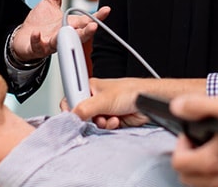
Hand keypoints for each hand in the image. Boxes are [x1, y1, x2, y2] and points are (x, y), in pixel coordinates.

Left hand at [9, 0, 109, 61]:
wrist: (24, 39)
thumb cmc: (40, 24)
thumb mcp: (50, 3)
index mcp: (69, 25)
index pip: (86, 21)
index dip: (97, 17)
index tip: (106, 10)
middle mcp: (62, 35)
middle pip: (78, 35)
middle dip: (87, 32)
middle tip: (94, 26)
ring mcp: (50, 43)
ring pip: (61, 43)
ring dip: (66, 38)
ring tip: (70, 30)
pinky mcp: (36, 47)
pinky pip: (38, 46)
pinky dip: (37, 40)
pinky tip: (37, 33)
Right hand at [70, 77, 207, 128]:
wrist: (146, 101)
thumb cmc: (130, 91)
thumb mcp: (103, 100)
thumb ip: (85, 109)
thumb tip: (72, 116)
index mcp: (89, 88)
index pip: (71, 98)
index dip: (71, 108)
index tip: (73, 115)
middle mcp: (94, 99)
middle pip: (81, 114)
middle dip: (88, 119)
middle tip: (93, 117)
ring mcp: (103, 110)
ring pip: (92, 123)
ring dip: (101, 124)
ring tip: (109, 118)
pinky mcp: (110, 119)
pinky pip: (103, 128)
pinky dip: (109, 127)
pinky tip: (116, 121)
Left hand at [168, 95, 217, 186]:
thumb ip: (199, 106)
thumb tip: (178, 106)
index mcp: (212, 162)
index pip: (178, 161)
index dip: (182, 144)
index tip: (193, 134)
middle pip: (187, 177)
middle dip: (189, 158)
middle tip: (202, 143)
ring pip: (202, 185)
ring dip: (202, 170)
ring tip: (216, 151)